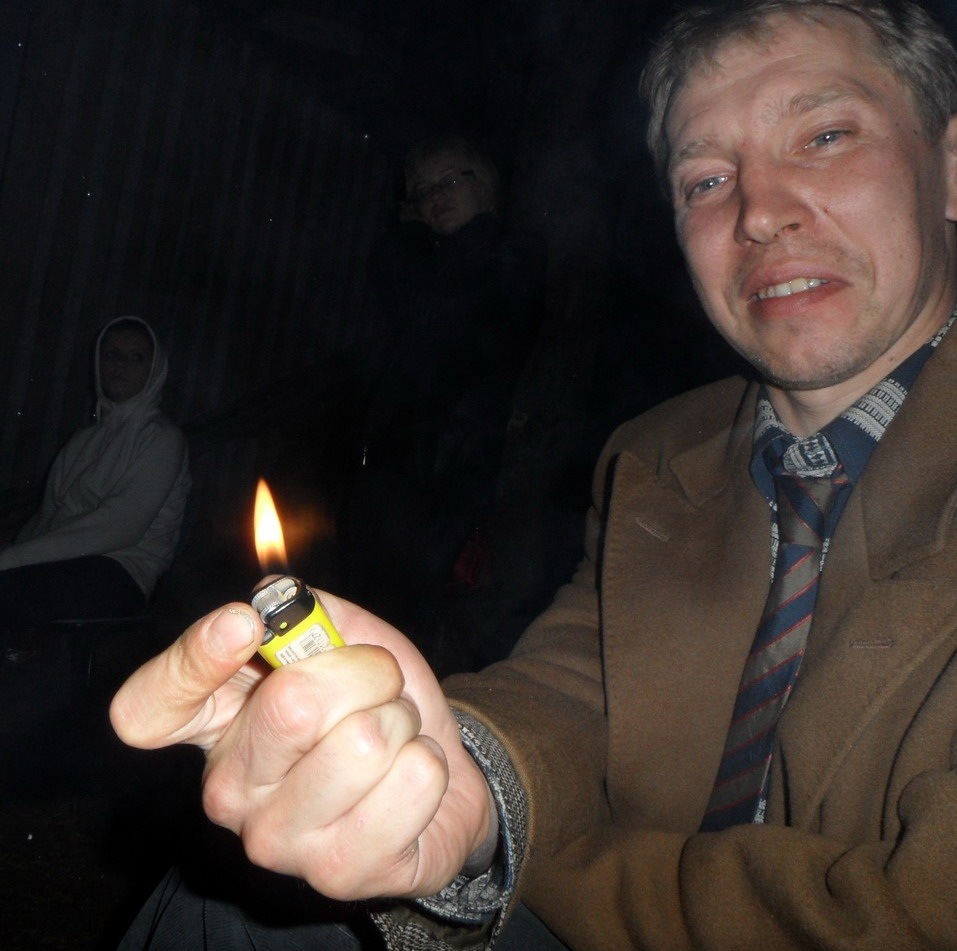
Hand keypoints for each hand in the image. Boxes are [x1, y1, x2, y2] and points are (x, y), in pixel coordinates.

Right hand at [110, 589, 493, 899]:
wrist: (438, 772)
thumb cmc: (377, 702)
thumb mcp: (346, 639)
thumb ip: (308, 613)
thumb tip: (273, 597)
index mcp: (215, 725)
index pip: (151, 708)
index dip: (191, 661)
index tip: (243, 623)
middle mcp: (227, 789)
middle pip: (292, 705)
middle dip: (366, 673)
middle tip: (380, 685)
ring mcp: (275, 841)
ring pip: (365, 741)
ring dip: (401, 721)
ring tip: (394, 737)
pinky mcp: (336, 874)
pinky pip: (413, 779)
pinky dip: (429, 760)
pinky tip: (407, 780)